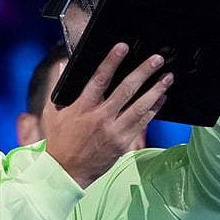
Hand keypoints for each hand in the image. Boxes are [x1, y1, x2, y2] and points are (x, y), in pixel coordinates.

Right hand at [42, 43, 173, 188]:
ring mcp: (114, 132)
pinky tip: (162, 98)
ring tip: (167, 77)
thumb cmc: (59, 140)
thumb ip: (58, 88)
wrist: (67, 171)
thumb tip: (64, 65)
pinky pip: (142, 123)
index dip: (111, 62)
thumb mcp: (52, 112)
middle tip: (156, 59)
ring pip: (139, 107)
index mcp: (82, 108)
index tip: (122, 48)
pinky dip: (154, 109)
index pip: (99, 80)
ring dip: (155, 90)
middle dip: (143, 72)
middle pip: (126, 90)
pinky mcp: (123, 143)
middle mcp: (100, 118)